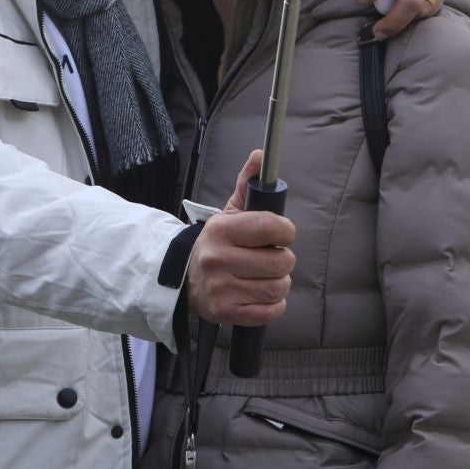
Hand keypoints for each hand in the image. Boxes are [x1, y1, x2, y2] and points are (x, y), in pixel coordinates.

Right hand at [187, 150, 295, 327]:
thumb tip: (261, 157)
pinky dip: (273, 305)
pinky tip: (260, 294)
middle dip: (283, 260)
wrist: (183, 278)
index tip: (282, 234)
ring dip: (278, 283)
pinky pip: (270, 311)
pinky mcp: (226, 311)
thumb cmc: (216, 243)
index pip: (271, 227)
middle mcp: (219, 258)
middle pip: (280, 262)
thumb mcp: (228, 212)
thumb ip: (247, 184)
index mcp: (222, 230)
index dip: (286, 231)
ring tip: (264, 276)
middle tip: (271, 258)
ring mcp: (221, 287)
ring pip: (278, 287)